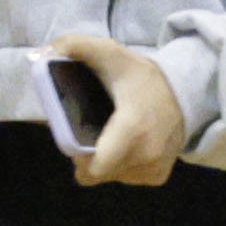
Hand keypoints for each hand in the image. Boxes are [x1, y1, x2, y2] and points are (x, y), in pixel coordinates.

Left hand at [51, 37, 186, 186]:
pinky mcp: (159, 176)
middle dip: (88, 157)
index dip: (77, 158)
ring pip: (111, 177)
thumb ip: (74, 46)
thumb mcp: (110, 53)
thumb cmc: (142, 76)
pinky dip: (122, 166)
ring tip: (111, 136)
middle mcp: (146, 156)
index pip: (93, 169)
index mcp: (131, 130)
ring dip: (105, 162)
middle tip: (92, 132)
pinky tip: (128, 146)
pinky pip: (127, 178)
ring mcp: (154, 168)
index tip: (77, 139)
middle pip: (97, 174)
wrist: (185, 91)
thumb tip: (39, 53)